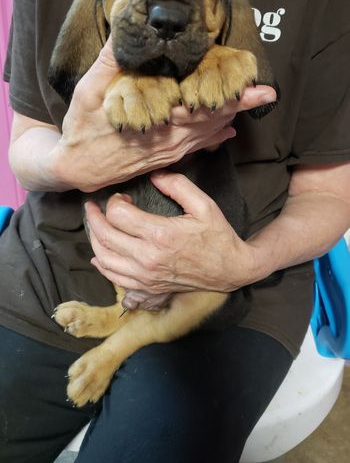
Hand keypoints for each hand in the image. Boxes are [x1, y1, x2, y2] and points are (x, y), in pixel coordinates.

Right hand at [51, 38, 276, 191]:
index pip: (201, 105)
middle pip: (212, 119)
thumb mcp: (89, 91)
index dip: (229, 96)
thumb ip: (110, 64)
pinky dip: (214, 138)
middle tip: (267, 94)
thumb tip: (126, 34)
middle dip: (240, 105)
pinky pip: (196, 147)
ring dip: (230, 118)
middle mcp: (168, 138)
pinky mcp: (165, 157)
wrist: (76, 167)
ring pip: (207, 134)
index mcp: (155, 118)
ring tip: (253, 105)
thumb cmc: (82, 127)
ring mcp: (168, 150)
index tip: (255, 86)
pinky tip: (228, 131)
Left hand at [86, 172, 257, 309]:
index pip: (118, 215)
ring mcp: (145, 276)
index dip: (114, 202)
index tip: (122, 197)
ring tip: (95, 225)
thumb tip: (153, 175)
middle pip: (105, 236)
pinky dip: (102, 264)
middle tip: (93, 206)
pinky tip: (99, 254)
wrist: (230, 270)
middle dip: (94, 217)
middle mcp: (148, 258)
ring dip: (94, 239)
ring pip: (104, 258)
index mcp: (160, 234)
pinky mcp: (147, 287)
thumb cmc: (218, 235)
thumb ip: (177, 185)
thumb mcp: (203, 204)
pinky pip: (114, 277)